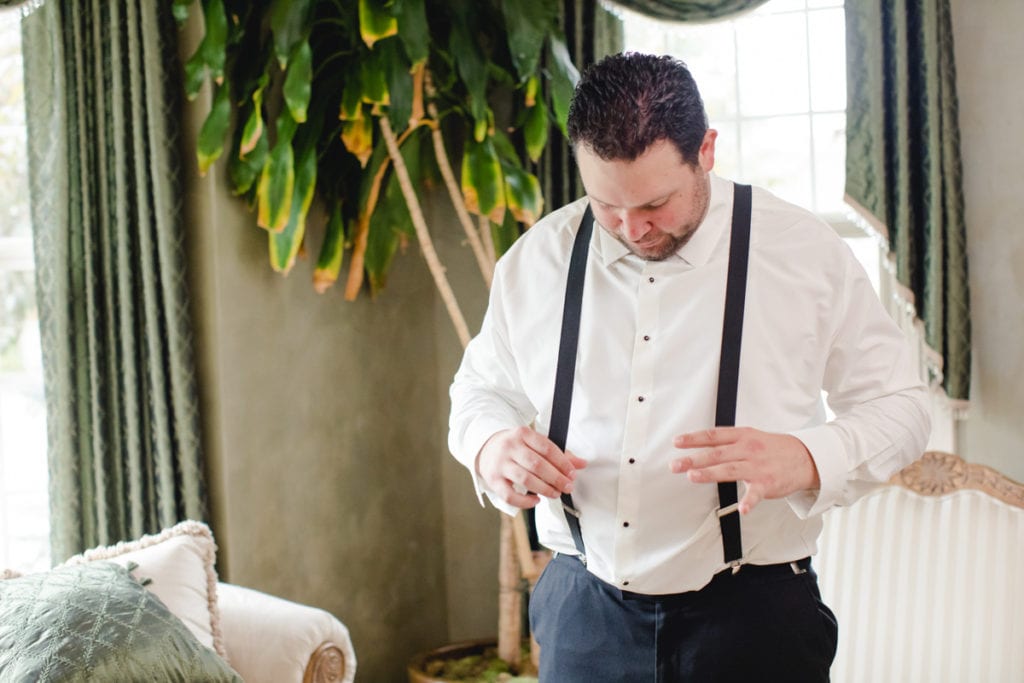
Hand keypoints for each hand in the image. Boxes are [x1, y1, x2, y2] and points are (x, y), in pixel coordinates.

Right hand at [476, 426, 586, 508]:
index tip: (572, 474)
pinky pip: (509, 495)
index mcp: (522, 434)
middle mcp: (509, 447)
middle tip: (568, 487)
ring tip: (556, 493)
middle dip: (556, 478)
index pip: (547, 448)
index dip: (562, 462)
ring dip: (544, 489)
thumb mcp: (534, 443)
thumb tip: (582, 464)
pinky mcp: (493, 480)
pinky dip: (525, 501)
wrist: (486, 448)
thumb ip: (558, 454)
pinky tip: (536, 501)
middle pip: (537, 464)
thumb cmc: (516, 447)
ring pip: (525, 479)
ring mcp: (500, 464)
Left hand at [670, 427, 819, 514]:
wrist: (804, 457)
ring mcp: (757, 467)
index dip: (694, 438)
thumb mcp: (750, 436)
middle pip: (716, 454)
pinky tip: (741, 509)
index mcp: (742, 436)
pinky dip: (749, 502)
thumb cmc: (772, 448)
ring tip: (692, 477)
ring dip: (710, 473)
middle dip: (694, 459)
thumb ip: (727, 441)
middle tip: (675, 465)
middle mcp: (747, 450)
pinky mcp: (767, 484)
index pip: (713, 436)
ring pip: (730, 470)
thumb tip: (700, 444)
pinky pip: (756, 494)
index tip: (677, 442)